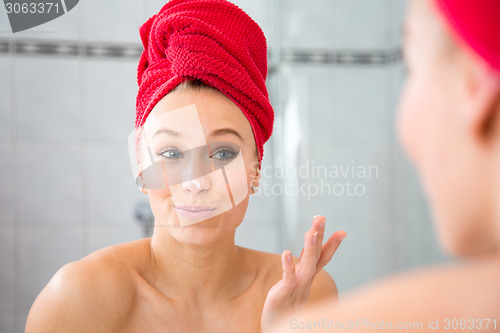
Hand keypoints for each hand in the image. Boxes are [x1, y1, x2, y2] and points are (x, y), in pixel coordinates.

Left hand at [261, 215, 345, 331]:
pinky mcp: (283, 293)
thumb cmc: (287, 306)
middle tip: (321, 217)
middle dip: (319, 235)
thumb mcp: (298, 284)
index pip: (323, 258)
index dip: (332, 245)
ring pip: (306, 264)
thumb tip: (310, 256)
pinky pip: (287, 278)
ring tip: (311, 231)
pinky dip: (288, 265)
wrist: (280, 328)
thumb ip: (304, 269)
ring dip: (309, 247)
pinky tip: (286, 252)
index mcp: (309, 276)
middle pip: (315, 255)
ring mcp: (296, 286)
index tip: (343, 231)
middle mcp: (306, 280)